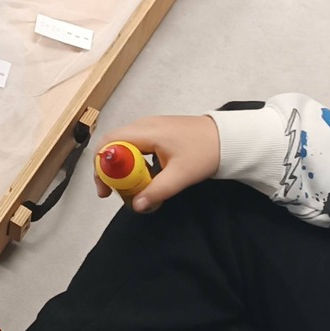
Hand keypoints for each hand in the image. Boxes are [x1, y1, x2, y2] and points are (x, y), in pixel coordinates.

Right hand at [92, 114, 218, 211]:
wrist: (227, 137)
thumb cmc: (205, 152)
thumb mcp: (181, 175)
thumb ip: (157, 191)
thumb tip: (136, 206)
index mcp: (146, 131)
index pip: (109, 143)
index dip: (101, 166)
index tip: (105, 188)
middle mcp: (143, 125)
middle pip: (112, 144)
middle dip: (108, 169)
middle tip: (113, 191)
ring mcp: (149, 126)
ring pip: (122, 145)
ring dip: (120, 166)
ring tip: (126, 186)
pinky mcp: (156, 131)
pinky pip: (134, 145)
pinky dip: (131, 161)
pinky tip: (141, 176)